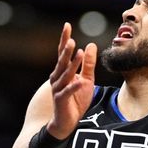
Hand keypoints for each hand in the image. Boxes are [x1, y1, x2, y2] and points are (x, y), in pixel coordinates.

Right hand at [46, 22, 96, 138]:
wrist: (67, 122)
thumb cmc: (76, 100)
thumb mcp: (86, 79)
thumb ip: (88, 64)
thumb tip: (90, 45)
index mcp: (62, 71)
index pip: (63, 52)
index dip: (64, 39)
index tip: (67, 25)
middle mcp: (57, 78)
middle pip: (62, 61)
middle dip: (66, 50)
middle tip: (71, 39)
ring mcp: (58, 89)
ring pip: (65, 74)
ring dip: (71, 63)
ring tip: (78, 52)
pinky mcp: (61, 100)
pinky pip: (68, 91)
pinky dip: (73, 86)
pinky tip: (79, 80)